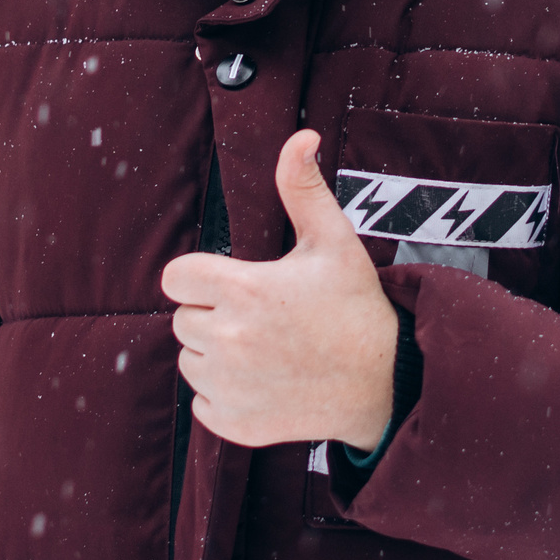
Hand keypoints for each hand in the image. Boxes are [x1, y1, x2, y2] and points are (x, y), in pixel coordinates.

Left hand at [161, 131, 397, 451]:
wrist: (383, 382)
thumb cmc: (356, 307)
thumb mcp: (334, 241)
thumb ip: (303, 187)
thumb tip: (302, 136)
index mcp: (245, 290)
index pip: (176, 277)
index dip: (201, 276)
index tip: (232, 281)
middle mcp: (230, 340)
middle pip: (183, 318)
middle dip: (213, 313)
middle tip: (262, 316)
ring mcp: (230, 386)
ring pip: (190, 360)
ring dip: (216, 354)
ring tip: (265, 349)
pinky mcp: (234, 423)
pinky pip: (202, 402)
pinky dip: (224, 394)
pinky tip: (264, 381)